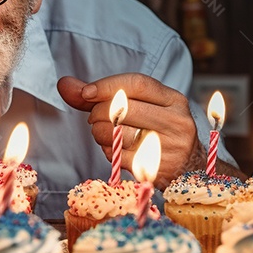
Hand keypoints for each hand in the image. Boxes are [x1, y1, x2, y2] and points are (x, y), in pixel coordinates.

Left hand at [57, 73, 203, 186]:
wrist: (188, 169)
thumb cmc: (155, 131)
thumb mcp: (139, 107)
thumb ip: (100, 95)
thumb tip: (64, 84)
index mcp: (174, 100)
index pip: (136, 83)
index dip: (106, 86)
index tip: (85, 93)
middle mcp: (177, 121)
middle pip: (123, 108)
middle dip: (98, 113)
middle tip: (95, 118)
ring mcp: (170, 147)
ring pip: (117, 133)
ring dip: (100, 133)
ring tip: (106, 134)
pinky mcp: (158, 170)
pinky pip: (119, 156)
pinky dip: (109, 151)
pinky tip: (116, 150)